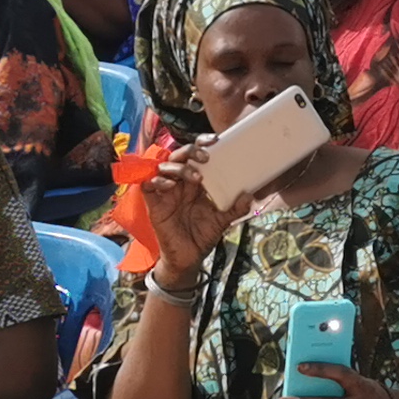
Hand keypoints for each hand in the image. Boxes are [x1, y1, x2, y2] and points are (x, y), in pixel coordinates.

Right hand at [143, 142, 232, 281]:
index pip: (196, 154)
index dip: (202, 142)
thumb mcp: (222, 221)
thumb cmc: (202, 235)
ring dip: (179, 167)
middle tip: (205, 157)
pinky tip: (169, 186)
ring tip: (194, 177)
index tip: (216, 140)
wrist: (187, 258)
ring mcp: (166, 192)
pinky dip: (157, 181)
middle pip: (179, 155)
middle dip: (191, 151)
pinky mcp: (154, 203)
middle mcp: (180, 182)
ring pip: (163, 165)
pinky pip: (148, 184)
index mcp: (195, 181)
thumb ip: (235, 208)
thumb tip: (250, 196)